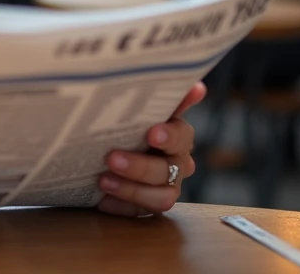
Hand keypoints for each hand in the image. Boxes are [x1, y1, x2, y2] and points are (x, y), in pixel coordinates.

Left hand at [97, 82, 203, 215]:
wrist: (106, 145)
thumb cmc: (130, 123)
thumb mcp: (143, 107)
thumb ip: (168, 98)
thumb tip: (197, 87)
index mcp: (178, 136)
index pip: (183, 136)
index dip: (170, 136)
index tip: (152, 133)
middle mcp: (177, 164)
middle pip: (168, 170)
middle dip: (140, 166)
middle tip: (111, 158)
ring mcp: (166, 188)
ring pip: (161, 198)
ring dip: (131, 190)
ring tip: (103, 180)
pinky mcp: (148, 206)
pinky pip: (140, 213)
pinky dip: (120, 206)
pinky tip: (102, 199)